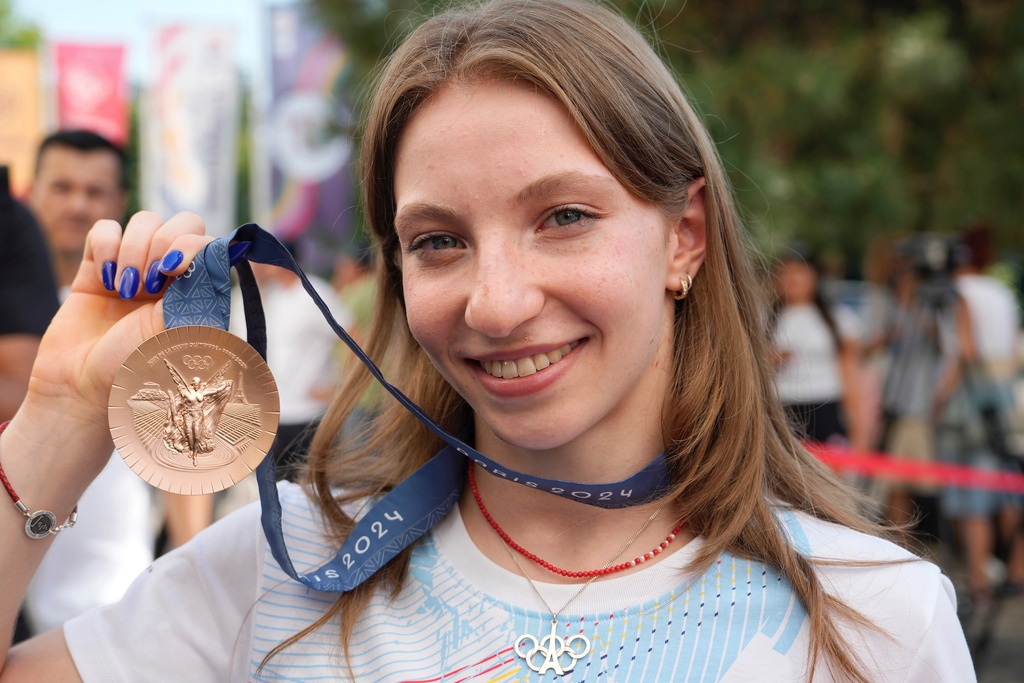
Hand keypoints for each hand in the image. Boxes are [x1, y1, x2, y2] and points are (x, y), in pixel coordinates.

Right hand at [25, 212, 214, 434]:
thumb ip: (198, 287)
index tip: (175, 272)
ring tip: (125, 289)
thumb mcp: (180, 329)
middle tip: (151, 280)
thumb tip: (220, 247)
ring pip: (144, 221)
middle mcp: (170, 276)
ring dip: (135, 248)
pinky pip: (105, 228)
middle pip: (181, 221)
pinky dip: (106, 245)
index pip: (208, 241)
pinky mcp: (96, 266)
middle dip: (165, 240)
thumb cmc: (138, 369)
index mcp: (197, 290)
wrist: (83, 389)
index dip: (192, 245)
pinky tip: (104, 279)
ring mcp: (133, 268)